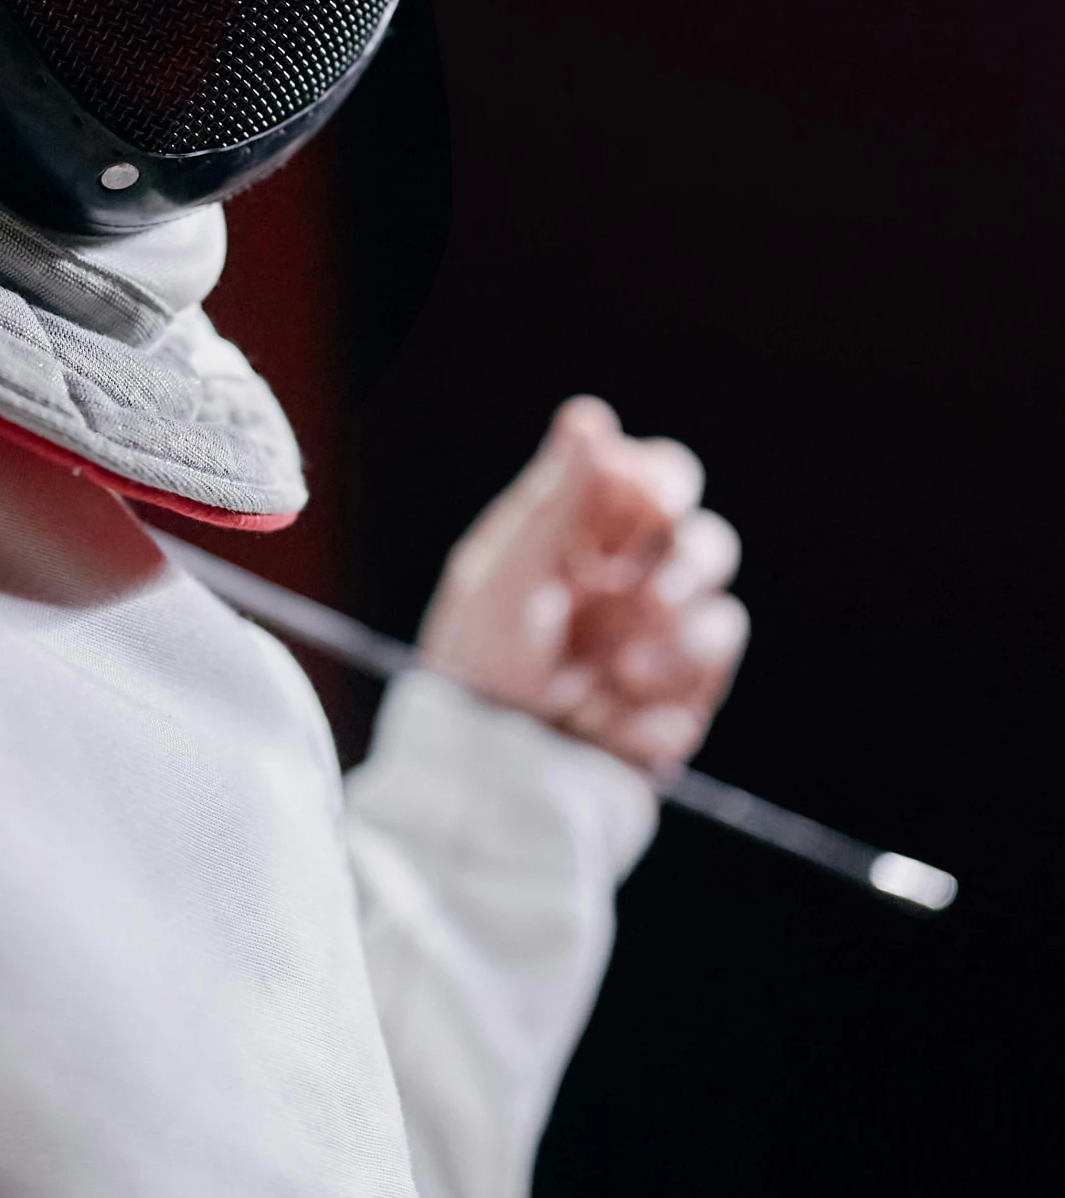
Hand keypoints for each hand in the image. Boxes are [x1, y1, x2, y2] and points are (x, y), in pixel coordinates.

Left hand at [417, 395, 747, 772]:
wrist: (491, 781)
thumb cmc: (478, 666)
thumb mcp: (507, 576)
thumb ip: (556, 500)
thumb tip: (590, 416)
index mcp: (582, 533)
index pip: (655, 477)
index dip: (661, 483)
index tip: (647, 505)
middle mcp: (629, 577)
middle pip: (702, 535)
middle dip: (682, 561)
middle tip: (645, 594)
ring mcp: (660, 635)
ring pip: (719, 601)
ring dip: (678, 632)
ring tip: (621, 669)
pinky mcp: (683, 693)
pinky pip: (712, 665)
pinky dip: (674, 684)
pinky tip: (617, 714)